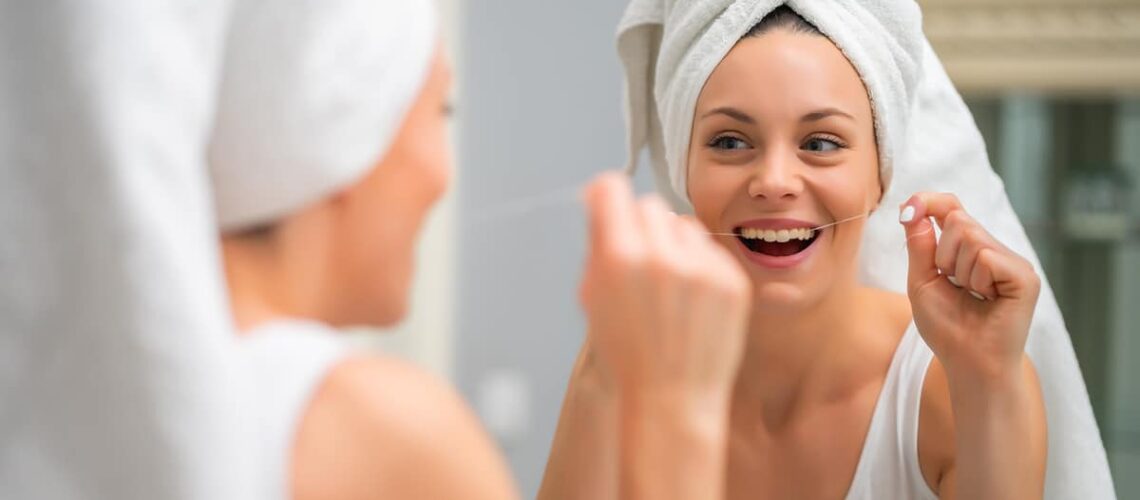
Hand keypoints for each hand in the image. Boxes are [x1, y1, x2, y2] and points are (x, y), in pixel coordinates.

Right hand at [579, 172, 751, 406]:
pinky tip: (690, 299)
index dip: (605, 195)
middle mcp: (661, 257)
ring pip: (681, 223)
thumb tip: (599, 200)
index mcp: (618, 259)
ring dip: (671, 242)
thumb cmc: (627, 355)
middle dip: (639, 226)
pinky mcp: (731, 280)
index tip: (606, 203)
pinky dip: (698, 264)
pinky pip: (709, 248)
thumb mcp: (593, 299)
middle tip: (638, 258)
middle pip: (648, 204)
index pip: (611, 188)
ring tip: (667, 283)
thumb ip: (598, 246)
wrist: (672, 398)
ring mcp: (701, 268)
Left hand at [900, 193, 1040, 377]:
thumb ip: (919, 245)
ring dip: (957, 270)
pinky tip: (987, 299)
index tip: (909, 207)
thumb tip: (914, 208)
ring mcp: (1013, 262)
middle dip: (942, 255)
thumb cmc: (947, 328)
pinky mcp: (1024, 275)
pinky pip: (987, 256)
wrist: (968, 363)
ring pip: (971, 236)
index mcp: (971, 251)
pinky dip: (976, 279)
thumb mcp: (922, 281)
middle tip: (954, 285)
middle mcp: (995, 250)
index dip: (931, 202)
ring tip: (972, 295)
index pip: (953, 208)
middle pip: (958, 219)